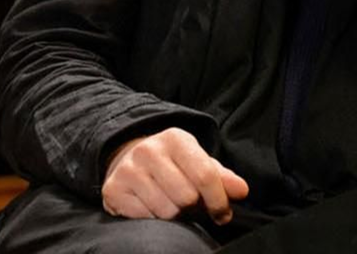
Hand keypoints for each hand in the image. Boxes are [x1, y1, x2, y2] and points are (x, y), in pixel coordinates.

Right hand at [101, 128, 248, 224]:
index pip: (205, 175)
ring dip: (175, 216)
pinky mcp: (113, 189)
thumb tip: (242, 190)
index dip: (219, 200)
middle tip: (191, 206)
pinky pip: (145, 218)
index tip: (223, 214)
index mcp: (176, 138)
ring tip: (172, 204)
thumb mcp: (199, 162)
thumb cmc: (173, 165)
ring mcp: (129, 169)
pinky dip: (154, 219)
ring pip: (166, 211)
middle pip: (186, 197)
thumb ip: (222, 177)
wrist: (128, 159)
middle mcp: (149, 150)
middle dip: (194, 208)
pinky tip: (152, 206)